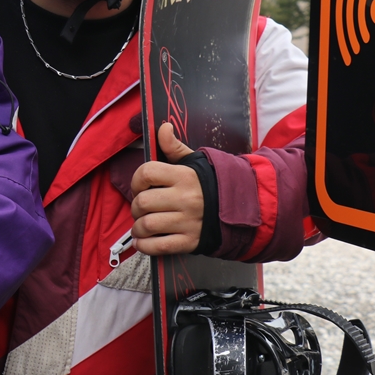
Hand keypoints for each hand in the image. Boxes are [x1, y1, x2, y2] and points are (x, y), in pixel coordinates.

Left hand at [130, 123, 204, 254]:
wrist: (239, 209)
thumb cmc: (209, 185)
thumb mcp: (194, 162)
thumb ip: (174, 147)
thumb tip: (163, 128)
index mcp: (184, 177)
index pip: (146, 173)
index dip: (136, 180)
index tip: (139, 186)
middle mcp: (185, 199)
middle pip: (143, 202)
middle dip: (135, 207)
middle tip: (140, 209)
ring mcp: (188, 222)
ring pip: (148, 225)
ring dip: (138, 227)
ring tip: (141, 225)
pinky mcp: (190, 241)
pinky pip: (159, 247)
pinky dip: (145, 246)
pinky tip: (142, 241)